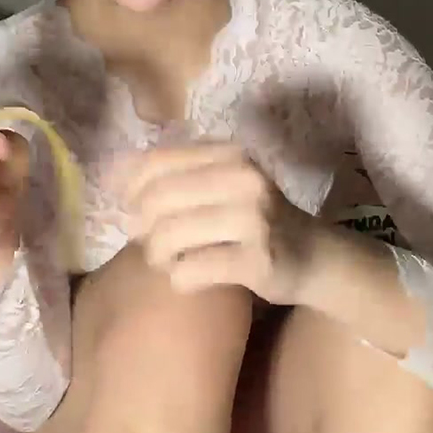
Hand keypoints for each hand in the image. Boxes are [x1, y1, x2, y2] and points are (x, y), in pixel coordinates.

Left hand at [115, 142, 315, 303]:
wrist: (317, 257)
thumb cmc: (258, 219)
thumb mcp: (225, 183)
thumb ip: (178, 175)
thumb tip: (114, 176)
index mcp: (230, 154)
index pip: (156, 162)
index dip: (130, 188)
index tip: (129, 208)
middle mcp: (243, 180)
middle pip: (156, 202)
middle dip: (142, 228)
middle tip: (150, 242)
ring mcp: (253, 221)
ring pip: (169, 237)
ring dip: (158, 256)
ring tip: (169, 262)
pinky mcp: (257, 261)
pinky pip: (191, 271)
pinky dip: (180, 278)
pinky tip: (190, 277)